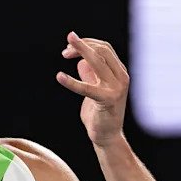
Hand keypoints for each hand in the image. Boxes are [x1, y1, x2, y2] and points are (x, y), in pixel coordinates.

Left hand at [56, 32, 128, 147]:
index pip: (105, 48)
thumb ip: (90, 74)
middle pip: (102, 50)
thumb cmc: (99, 113)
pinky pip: (87, 87)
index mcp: (119, 72)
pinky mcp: (108, 100)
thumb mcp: (94, 89)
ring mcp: (116, 88)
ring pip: (98, 62)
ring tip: (64, 51)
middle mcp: (121, 77)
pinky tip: (59, 77)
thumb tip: (81, 61)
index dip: (87, 44)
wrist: (107, 136)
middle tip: (65, 46)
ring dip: (81, 52)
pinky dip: (72, 82)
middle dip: (83, 45)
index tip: (69, 47)